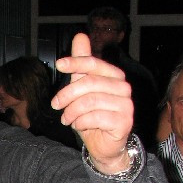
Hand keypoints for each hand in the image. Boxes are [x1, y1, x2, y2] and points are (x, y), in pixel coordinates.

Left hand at [52, 33, 133, 173]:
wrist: (104, 146)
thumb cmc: (92, 117)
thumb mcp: (82, 89)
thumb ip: (82, 66)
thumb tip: (80, 36)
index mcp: (115, 76)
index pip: (94, 64)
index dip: (76, 62)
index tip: (59, 64)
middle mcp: (124, 88)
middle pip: (89, 83)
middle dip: (67, 94)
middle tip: (56, 105)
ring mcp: (126, 105)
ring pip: (90, 101)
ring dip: (72, 111)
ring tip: (66, 119)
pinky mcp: (124, 121)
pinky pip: (96, 117)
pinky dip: (81, 121)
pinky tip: (78, 125)